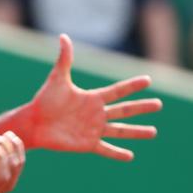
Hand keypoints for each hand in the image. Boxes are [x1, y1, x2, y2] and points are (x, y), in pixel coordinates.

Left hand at [29, 35, 161, 160]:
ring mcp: (93, 130)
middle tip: (158, 105)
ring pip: (120, 131)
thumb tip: (63, 36)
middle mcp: (96, 114)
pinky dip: (117, 153)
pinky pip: (106, 149)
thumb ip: (64, 58)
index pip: (117, 91)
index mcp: (92, 98)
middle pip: (124, 110)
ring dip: (137, 132)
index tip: (148, 80)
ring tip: (153, 132)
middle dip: (141, 107)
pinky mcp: (87, 144)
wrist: (33, 122)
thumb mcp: (58, 78)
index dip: (132, 86)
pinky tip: (130, 156)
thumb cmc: (44, 100)